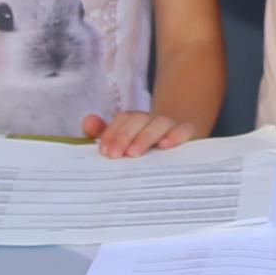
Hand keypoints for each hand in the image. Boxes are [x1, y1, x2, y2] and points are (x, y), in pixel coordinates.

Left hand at [83, 108, 205, 158]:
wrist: (182, 135)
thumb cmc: (147, 143)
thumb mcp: (125, 139)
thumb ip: (104, 132)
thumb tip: (87, 122)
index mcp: (136, 120)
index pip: (123, 119)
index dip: (112, 132)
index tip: (104, 150)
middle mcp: (152, 119)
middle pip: (138, 120)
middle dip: (124, 136)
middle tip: (114, 155)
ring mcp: (171, 125)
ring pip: (158, 124)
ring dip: (145, 137)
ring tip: (134, 153)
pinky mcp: (188, 131)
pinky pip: (183, 130)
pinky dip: (175, 135)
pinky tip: (166, 146)